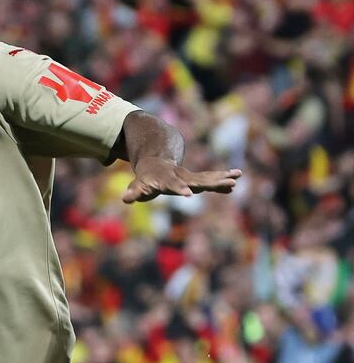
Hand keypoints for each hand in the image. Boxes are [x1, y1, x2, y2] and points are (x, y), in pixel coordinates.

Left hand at [123, 158, 241, 203]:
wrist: (156, 163)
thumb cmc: (146, 179)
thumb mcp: (138, 186)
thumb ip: (134, 193)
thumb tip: (125, 199)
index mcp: (166, 180)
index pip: (172, 185)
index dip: (179, 189)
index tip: (188, 194)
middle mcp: (181, 177)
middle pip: (196, 180)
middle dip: (211, 183)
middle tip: (229, 183)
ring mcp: (190, 177)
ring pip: (207, 178)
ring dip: (222, 179)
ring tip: (237, 177)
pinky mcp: (196, 179)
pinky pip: (210, 179)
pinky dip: (222, 180)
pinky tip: (236, 180)